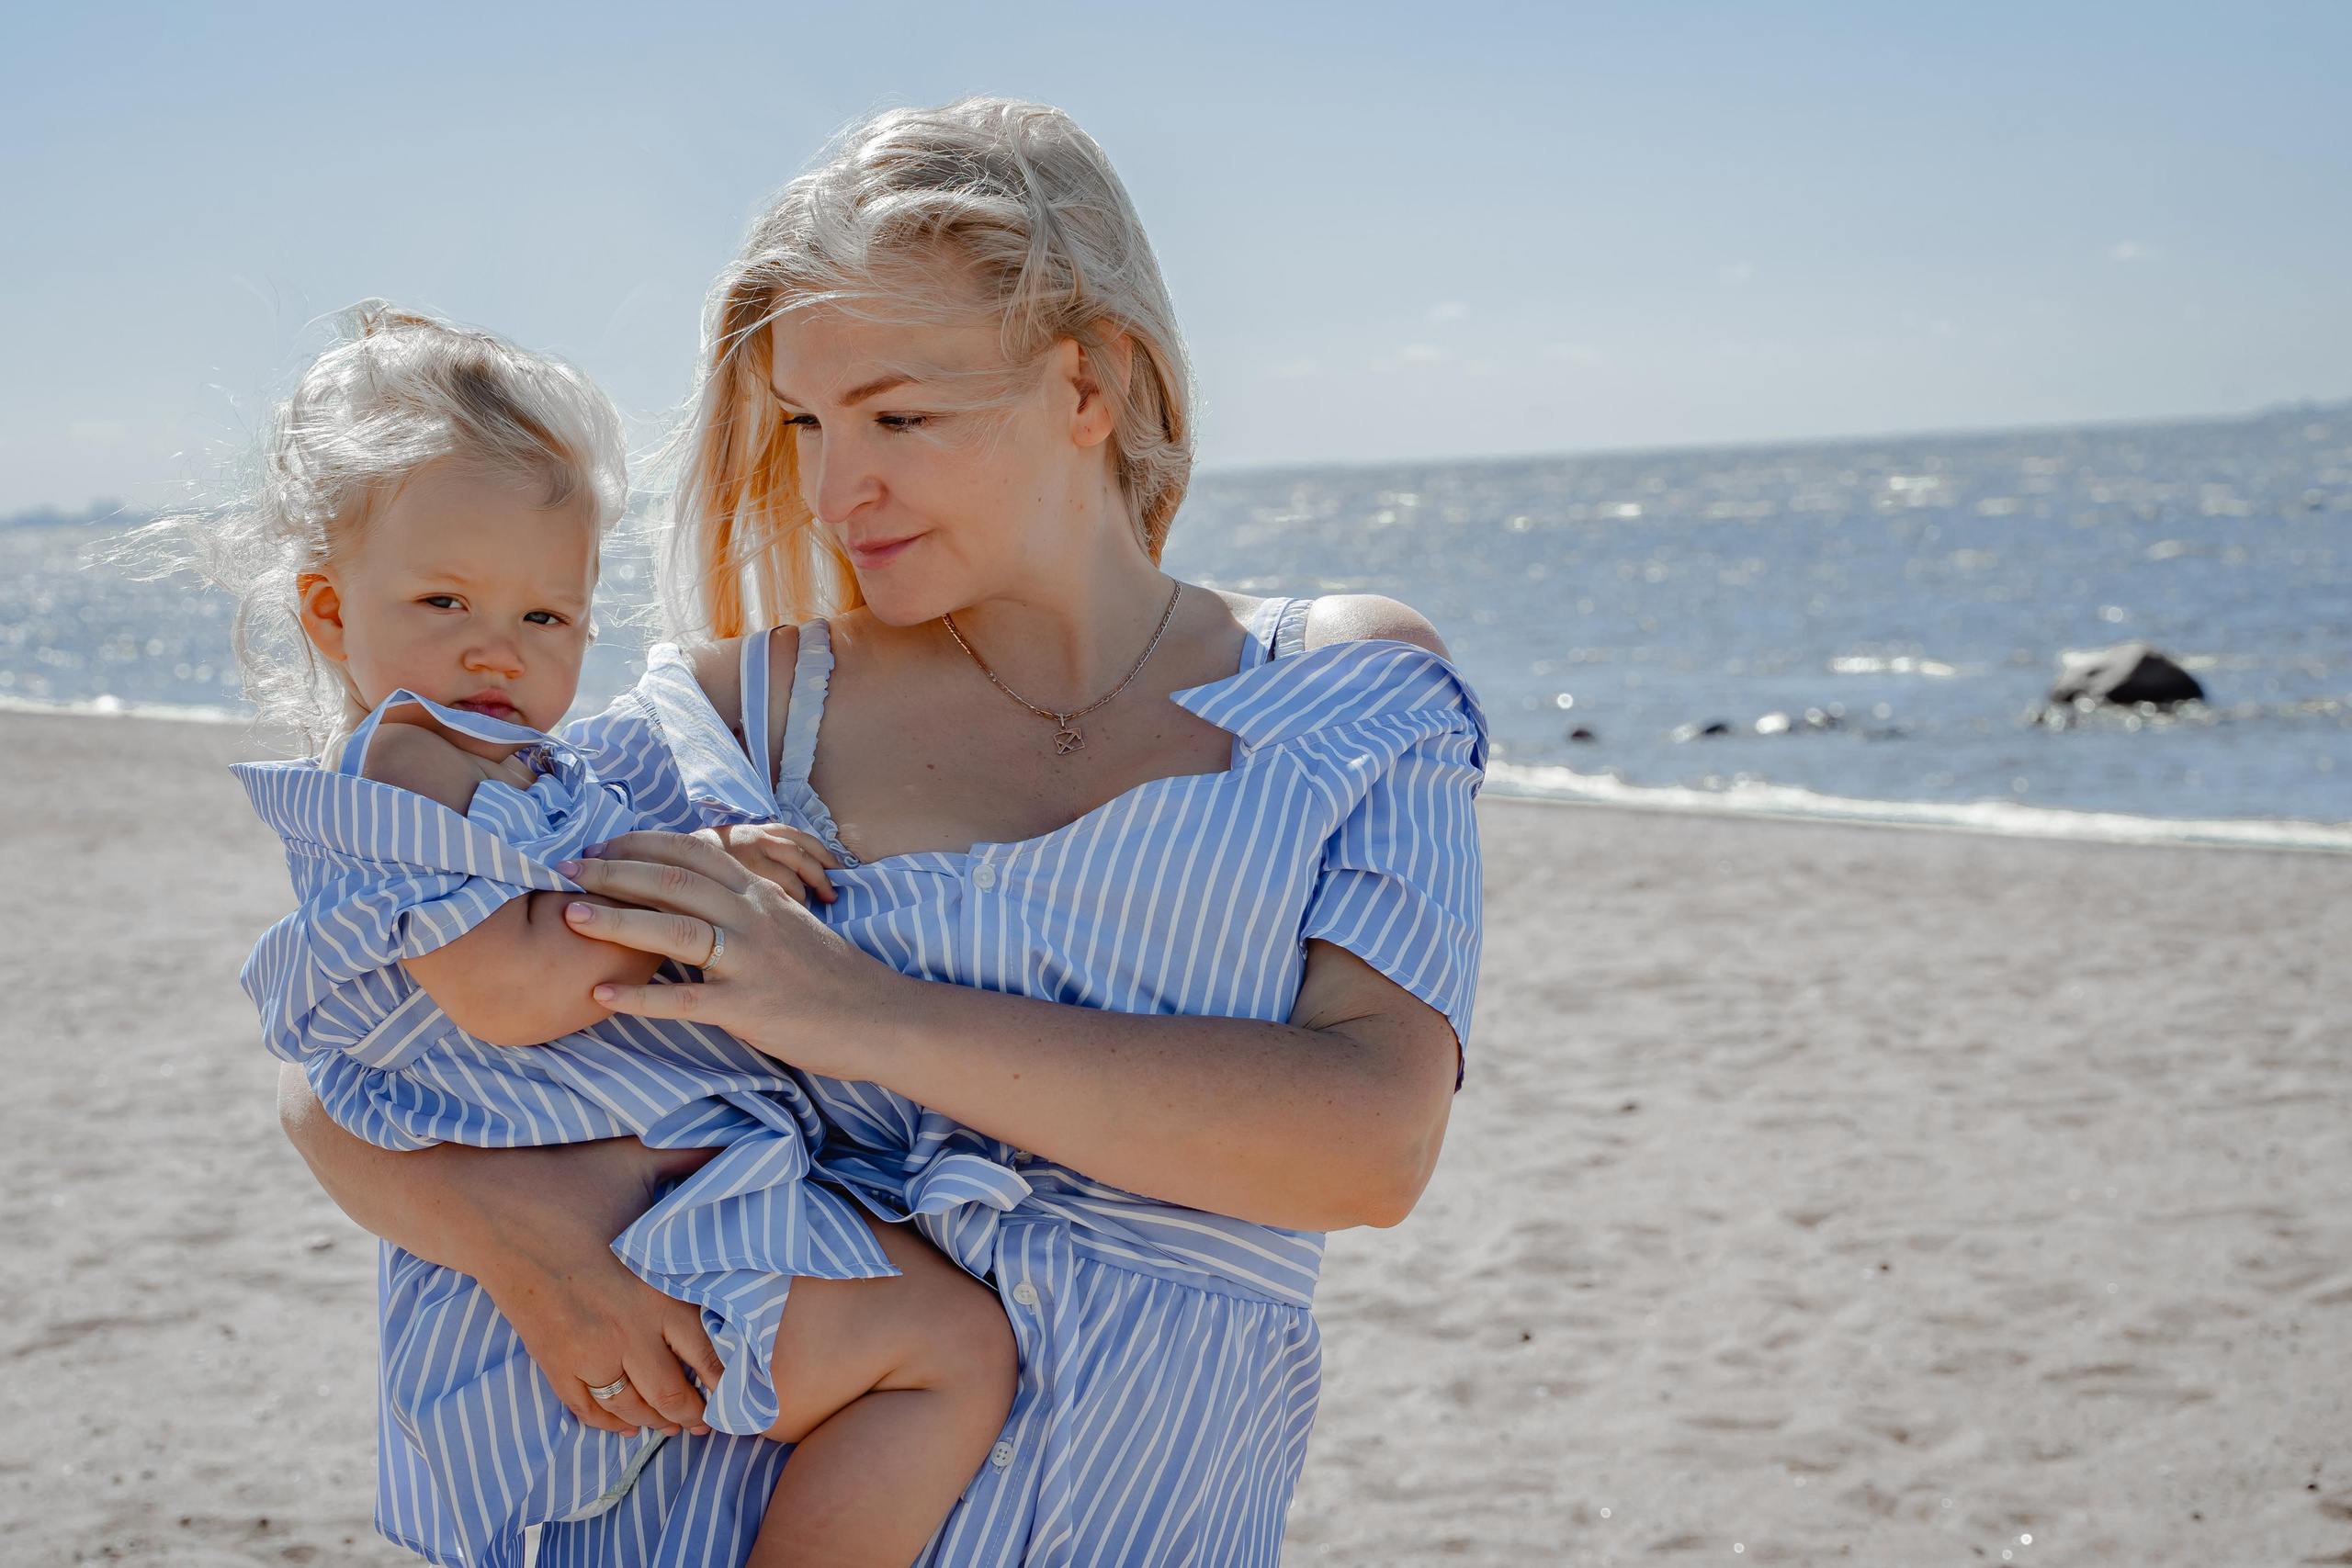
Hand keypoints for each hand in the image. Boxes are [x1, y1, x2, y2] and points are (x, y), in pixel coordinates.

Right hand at [462, 1139, 729, 1436]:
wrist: (489, 1206)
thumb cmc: (567, 1179)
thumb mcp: (638, 1162)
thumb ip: (692, 1161)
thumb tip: (736, 1150)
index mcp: (656, 1291)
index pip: (708, 1354)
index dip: (729, 1378)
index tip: (745, 1386)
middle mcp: (625, 1333)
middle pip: (672, 1396)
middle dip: (698, 1413)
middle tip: (715, 1417)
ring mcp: (584, 1354)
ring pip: (631, 1409)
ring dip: (659, 1422)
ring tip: (680, 1425)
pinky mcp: (549, 1360)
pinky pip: (585, 1408)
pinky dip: (609, 1423)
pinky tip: (627, 1425)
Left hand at [555, 831, 900, 1076]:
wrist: (880, 1017)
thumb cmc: (831, 976)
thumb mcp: (790, 923)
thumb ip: (747, 905)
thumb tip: (698, 893)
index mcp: (761, 894)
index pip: (695, 852)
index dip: (642, 845)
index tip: (599, 846)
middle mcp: (754, 918)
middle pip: (675, 882)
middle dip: (614, 872)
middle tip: (565, 870)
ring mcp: (752, 962)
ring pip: (677, 930)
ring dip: (618, 921)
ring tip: (572, 916)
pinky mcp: (750, 1008)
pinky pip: (686, 1001)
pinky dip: (640, 998)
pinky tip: (603, 995)